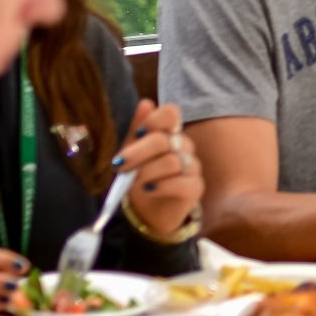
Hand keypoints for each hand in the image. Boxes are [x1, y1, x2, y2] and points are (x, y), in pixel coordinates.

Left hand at [116, 99, 202, 239]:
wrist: (145, 212)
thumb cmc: (139, 177)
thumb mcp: (131, 153)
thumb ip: (138, 129)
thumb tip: (146, 103)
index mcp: (168, 133)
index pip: (171, 113)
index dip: (155, 120)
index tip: (138, 134)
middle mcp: (183, 146)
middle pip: (164, 140)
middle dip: (138, 152)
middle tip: (119, 165)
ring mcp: (192, 167)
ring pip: (171, 162)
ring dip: (147, 173)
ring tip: (134, 183)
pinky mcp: (196, 188)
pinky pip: (182, 183)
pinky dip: (161, 187)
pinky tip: (149, 190)